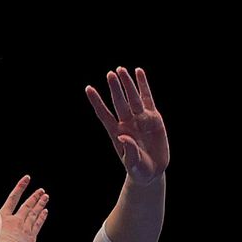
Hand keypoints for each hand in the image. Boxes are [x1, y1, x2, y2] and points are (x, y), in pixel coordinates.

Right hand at [0, 174, 48, 241]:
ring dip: (40, 204)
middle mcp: (16, 220)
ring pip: (34, 213)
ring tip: (45, 197)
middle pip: (27, 205)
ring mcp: (25, 227)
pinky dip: (42, 217)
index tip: (27, 179)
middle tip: (41, 190)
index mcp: (4, 217)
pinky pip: (38, 224)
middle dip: (34, 196)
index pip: (13, 198)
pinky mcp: (31, 236)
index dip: (20, 187)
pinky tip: (45, 212)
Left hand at [84, 66, 168, 183]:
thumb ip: (129, 151)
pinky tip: (139, 72)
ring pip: (132, 98)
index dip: (97, 102)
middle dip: (115, 89)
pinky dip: (143, 85)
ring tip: (121, 70)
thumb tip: (123, 136)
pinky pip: (147, 98)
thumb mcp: (133, 164)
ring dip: (127, 84)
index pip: (104, 114)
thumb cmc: (139, 170)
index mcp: (117, 133)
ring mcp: (140, 119)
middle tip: (110, 74)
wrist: (152, 171)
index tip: (88, 88)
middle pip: (119, 102)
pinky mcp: (153, 118)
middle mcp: (127, 123)